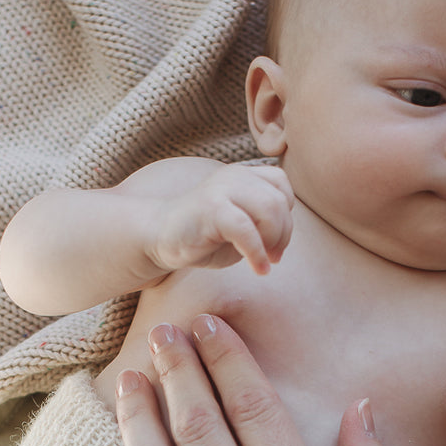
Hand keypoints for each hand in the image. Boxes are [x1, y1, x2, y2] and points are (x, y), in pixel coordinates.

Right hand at [153, 164, 294, 275]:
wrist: (158, 237)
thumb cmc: (202, 236)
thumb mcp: (241, 224)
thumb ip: (263, 219)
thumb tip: (287, 229)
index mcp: (242, 175)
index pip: (282, 184)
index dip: (286, 216)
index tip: (275, 243)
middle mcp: (234, 175)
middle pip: (280, 200)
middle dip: (284, 234)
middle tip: (273, 257)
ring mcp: (222, 188)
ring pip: (269, 209)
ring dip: (274, 241)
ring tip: (264, 262)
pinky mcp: (211, 208)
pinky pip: (246, 229)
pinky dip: (257, 253)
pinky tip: (258, 270)